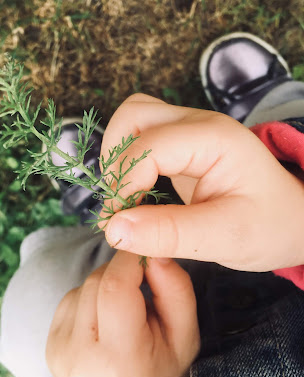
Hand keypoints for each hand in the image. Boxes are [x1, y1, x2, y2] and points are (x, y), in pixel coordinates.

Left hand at [46, 251, 199, 376]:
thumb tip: (154, 252)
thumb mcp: (184, 335)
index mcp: (119, 359)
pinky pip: (72, 296)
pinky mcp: (50, 343)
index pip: (115, 288)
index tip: (145, 253)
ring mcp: (59, 349)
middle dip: (121, 273)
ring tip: (123, 312)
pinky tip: (104, 319)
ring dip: (107, 285)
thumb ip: (175, 289)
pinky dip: (91, 297)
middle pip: (97, 282)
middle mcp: (79, 356)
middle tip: (141, 289)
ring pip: (84, 285)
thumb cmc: (161, 369)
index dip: (129, 260)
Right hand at [100, 94, 303, 271]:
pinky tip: (134, 194)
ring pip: (132, 121)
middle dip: (114, 161)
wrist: (290, 219)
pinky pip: (139, 140)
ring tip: (124, 198)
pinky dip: (125, 164)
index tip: (116, 224)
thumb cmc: (268, 227)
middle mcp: (198, 124)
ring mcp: (187, 131)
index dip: (123, 185)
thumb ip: (169, 233)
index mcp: (215, 138)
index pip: (148, 147)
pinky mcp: (179, 145)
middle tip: (119, 204)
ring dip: (116, 158)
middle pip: (133, 116)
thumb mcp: (226, 238)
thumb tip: (113, 229)